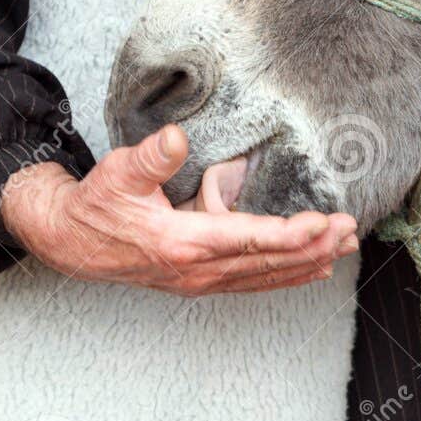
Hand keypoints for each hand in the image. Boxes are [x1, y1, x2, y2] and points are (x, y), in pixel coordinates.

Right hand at [1, 125, 357, 295]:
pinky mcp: (201, 280)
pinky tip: (313, 268)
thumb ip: (150, 158)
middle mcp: (197, 270)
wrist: (70, 243)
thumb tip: (175, 139)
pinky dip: (286, 275)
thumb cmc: (97, 205)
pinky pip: (253, 281)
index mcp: (182, 243)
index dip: (289, 234)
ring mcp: (200, 280)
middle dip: (312, 246)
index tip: (323, 223)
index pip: (248, 240)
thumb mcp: (117, 174)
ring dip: (307, 262)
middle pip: (267, 262)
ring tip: (344, 247)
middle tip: (350, 230)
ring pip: (265, 276)